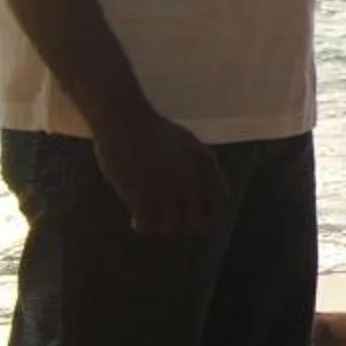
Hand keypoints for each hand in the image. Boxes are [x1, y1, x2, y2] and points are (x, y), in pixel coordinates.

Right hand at [91, 105, 231, 234]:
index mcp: (206, 164)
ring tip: (148, 220)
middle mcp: (192, 177)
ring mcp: (168, 185)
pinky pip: (148, 223)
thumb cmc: (152, 132)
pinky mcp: (143, 191)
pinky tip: (135, 221)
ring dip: (159, 225)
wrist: (124, 120)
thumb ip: (198, 171)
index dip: (208, 216)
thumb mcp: (187, 146)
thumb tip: (202, 203)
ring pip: (171, 225)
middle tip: (166, 219)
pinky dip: (142, 226)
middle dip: (181, 223)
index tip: (193, 220)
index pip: (222, 203)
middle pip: (196, 220)